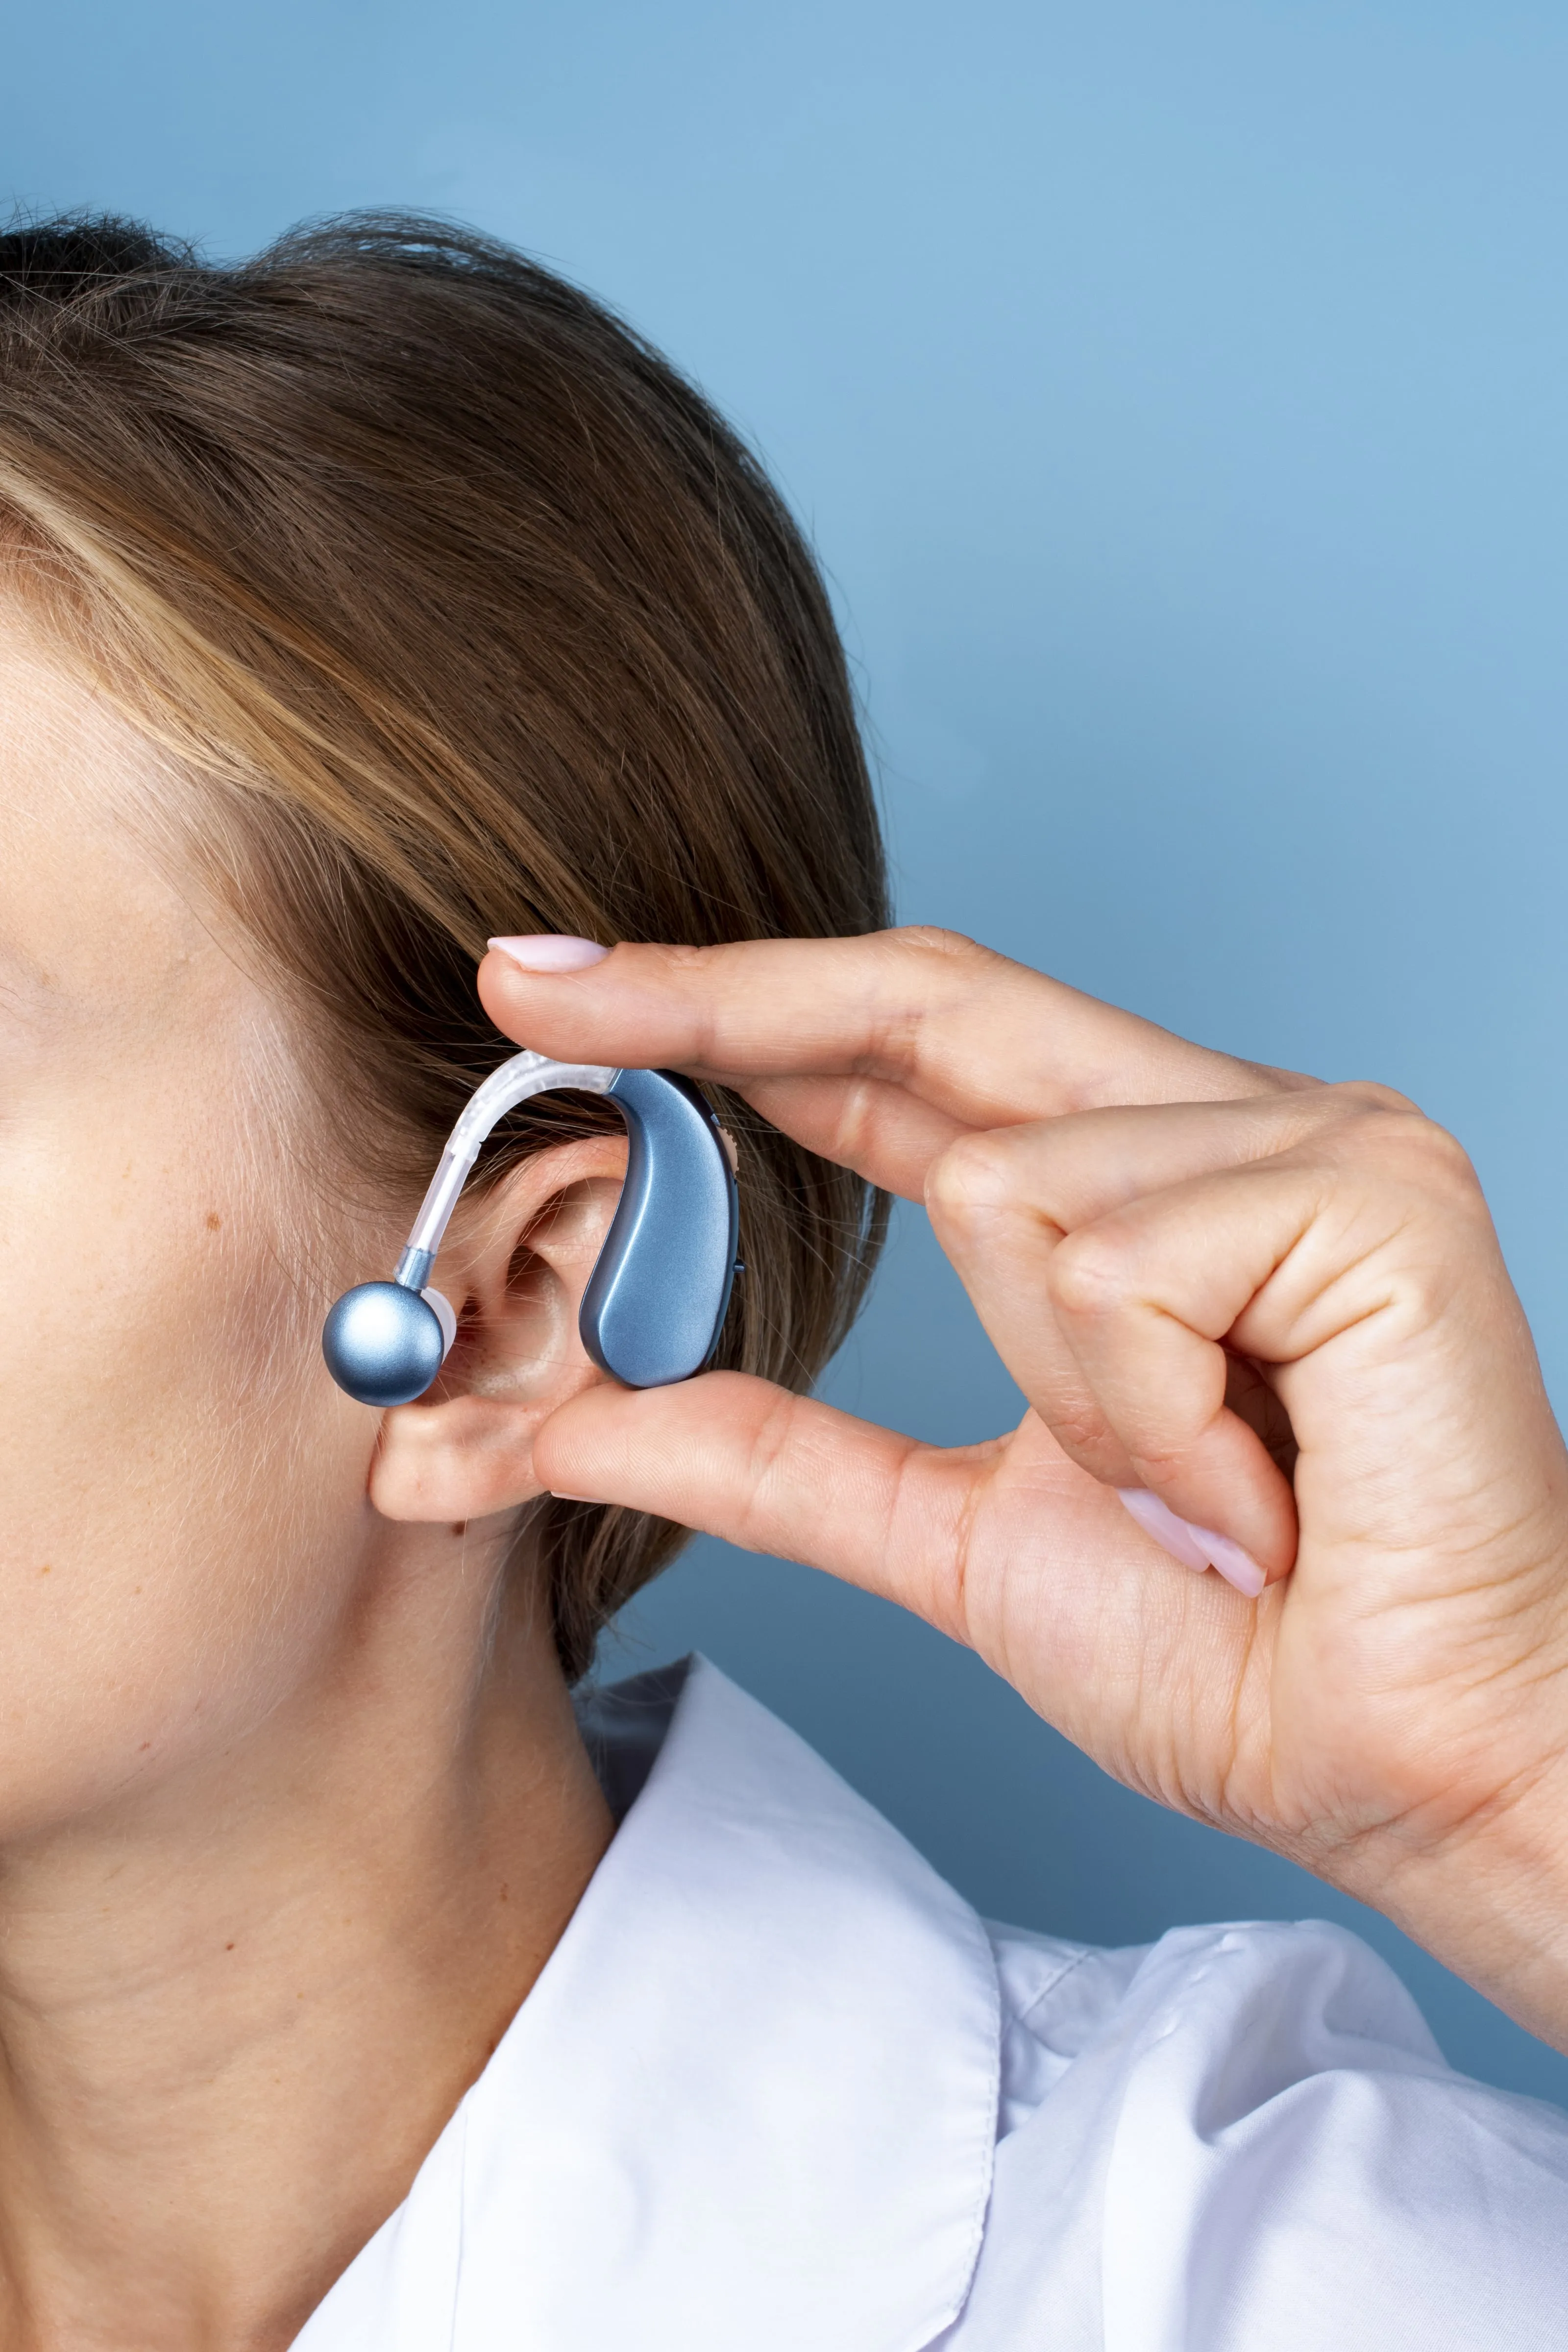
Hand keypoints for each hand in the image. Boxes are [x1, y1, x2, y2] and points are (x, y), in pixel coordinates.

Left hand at [479, 928, 1567, 2046]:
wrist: (1410, 1772)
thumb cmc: (1233, 1657)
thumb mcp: (941, 1534)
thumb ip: (762, 1455)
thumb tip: (550, 1423)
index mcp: (1132, 1189)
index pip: (900, 1054)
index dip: (727, 1011)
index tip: (551, 998)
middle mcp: (1221, 1124)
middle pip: (930, 1000)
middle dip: (719, 996)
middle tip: (531, 989)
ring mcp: (1309, 1137)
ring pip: (1005, 1182)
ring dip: (1057, 1394)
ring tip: (1190, 1499)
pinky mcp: (1369, 1187)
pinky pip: (1117, 1260)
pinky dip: (1142, 1413)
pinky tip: (1253, 1490)